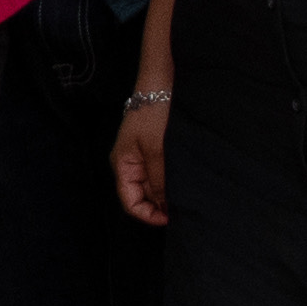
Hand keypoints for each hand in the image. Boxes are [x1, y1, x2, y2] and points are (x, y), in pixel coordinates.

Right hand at [112, 92, 169, 224]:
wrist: (158, 87)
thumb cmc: (151, 116)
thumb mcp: (156, 150)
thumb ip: (158, 180)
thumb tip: (163, 206)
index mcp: (122, 165)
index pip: (129, 202)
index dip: (147, 214)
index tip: (170, 218)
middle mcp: (129, 165)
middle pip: (140, 197)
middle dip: (158, 207)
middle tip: (182, 211)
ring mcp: (140, 159)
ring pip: (151, 188)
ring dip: (165, 196)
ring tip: (184, 199)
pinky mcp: (152, 153)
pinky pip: (158, 176)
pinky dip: (168, 184)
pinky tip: (182, 185)